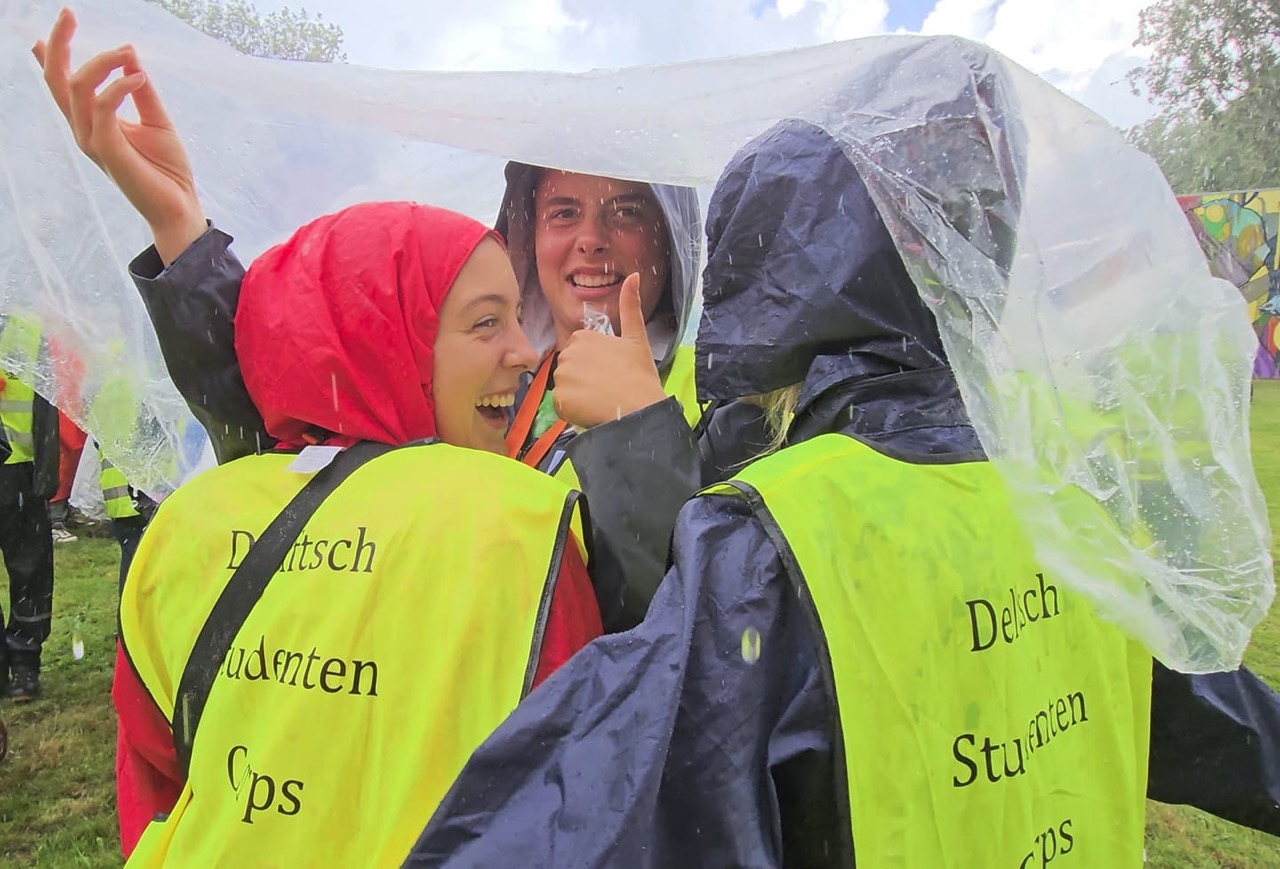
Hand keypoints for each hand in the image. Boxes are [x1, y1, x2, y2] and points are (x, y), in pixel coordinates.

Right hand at [33, 8, 205, 263]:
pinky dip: (120, 86)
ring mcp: (93, 140)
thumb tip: (130, 55)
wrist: (179, 206)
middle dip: (59, 43)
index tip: (60, 23)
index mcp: (93, 122)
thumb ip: (141, 91)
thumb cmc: (168, 169)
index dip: (52, 53)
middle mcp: (85, 129)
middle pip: (57, 80)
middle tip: (68, 12)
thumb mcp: (157, 120)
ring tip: (129, 52)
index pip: (63, 84)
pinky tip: (138, 77)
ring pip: (78, 88)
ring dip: (103, 61)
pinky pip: (103, 108)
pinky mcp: (107, 150)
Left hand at [554, 273, 668, 428]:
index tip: (608, 373)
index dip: (593, 365)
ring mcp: (562, 377)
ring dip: (577, 395)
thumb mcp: (636, 337)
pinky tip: (591, 410)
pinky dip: (573, 411)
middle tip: (606, 387)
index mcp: (583, 337)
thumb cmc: (639, 375)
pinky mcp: (560, 399)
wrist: (638, 408)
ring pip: (565, 387)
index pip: (579, 352)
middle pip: (569, 369)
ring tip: (600, 399)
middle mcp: (568, 353)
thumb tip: (633, 276)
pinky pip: (562, 405)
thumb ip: (631, 306)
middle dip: (583, 379)